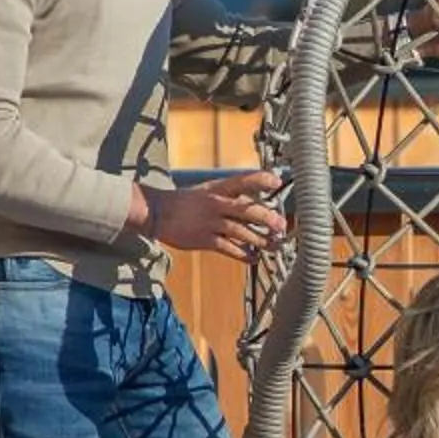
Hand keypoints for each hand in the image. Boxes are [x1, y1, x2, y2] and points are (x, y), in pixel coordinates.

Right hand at [142, 171, 288, 259]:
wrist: (156, 212)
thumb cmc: (185, 202)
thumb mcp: (207, 191)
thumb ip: (229, 197)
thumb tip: (254, 204)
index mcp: (217, 189)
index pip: (242, 180)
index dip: (261, 179)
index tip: (277, 180)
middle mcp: (216, 204)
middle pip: (247, 210)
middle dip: (267, 218)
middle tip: (281, 225)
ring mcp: (211, 223)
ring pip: (241, 232)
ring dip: (260, 240)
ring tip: (273, 245)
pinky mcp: (205, 240)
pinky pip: (229, 249)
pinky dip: (244, 254)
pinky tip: (254, 257)